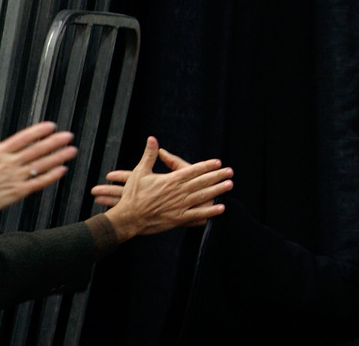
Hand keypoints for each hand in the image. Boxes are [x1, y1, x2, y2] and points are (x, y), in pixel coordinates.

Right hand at [0, 121, 76, 211]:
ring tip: (72, 150)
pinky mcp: (18, 192)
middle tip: (68, 136)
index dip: (38, 131)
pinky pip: (38, 183)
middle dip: (54, 142)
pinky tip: (62, 170)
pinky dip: (51, 176)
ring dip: (58, 157)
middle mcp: (9, 164)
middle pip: (36, 150)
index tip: (51, 126)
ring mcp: (15, 178)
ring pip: (41, 165)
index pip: (23, 138)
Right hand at [96, 137, 232, 241]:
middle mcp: (178, 192)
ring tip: (229, 185)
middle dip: (217, 176)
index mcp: (170, 180)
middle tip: (230, 172)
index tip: (218, 162)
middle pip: (201, 182)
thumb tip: (152, 139)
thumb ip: (149, 155)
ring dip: (217, 190)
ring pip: (202, 196)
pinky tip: (220, 208)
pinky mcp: (178, 218)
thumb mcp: (140, 171)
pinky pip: (197, 214)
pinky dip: (209, 211)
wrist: (128, 217)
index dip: (206, 166)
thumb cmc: (133, 194)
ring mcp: (179, 206)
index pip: (193, 170)